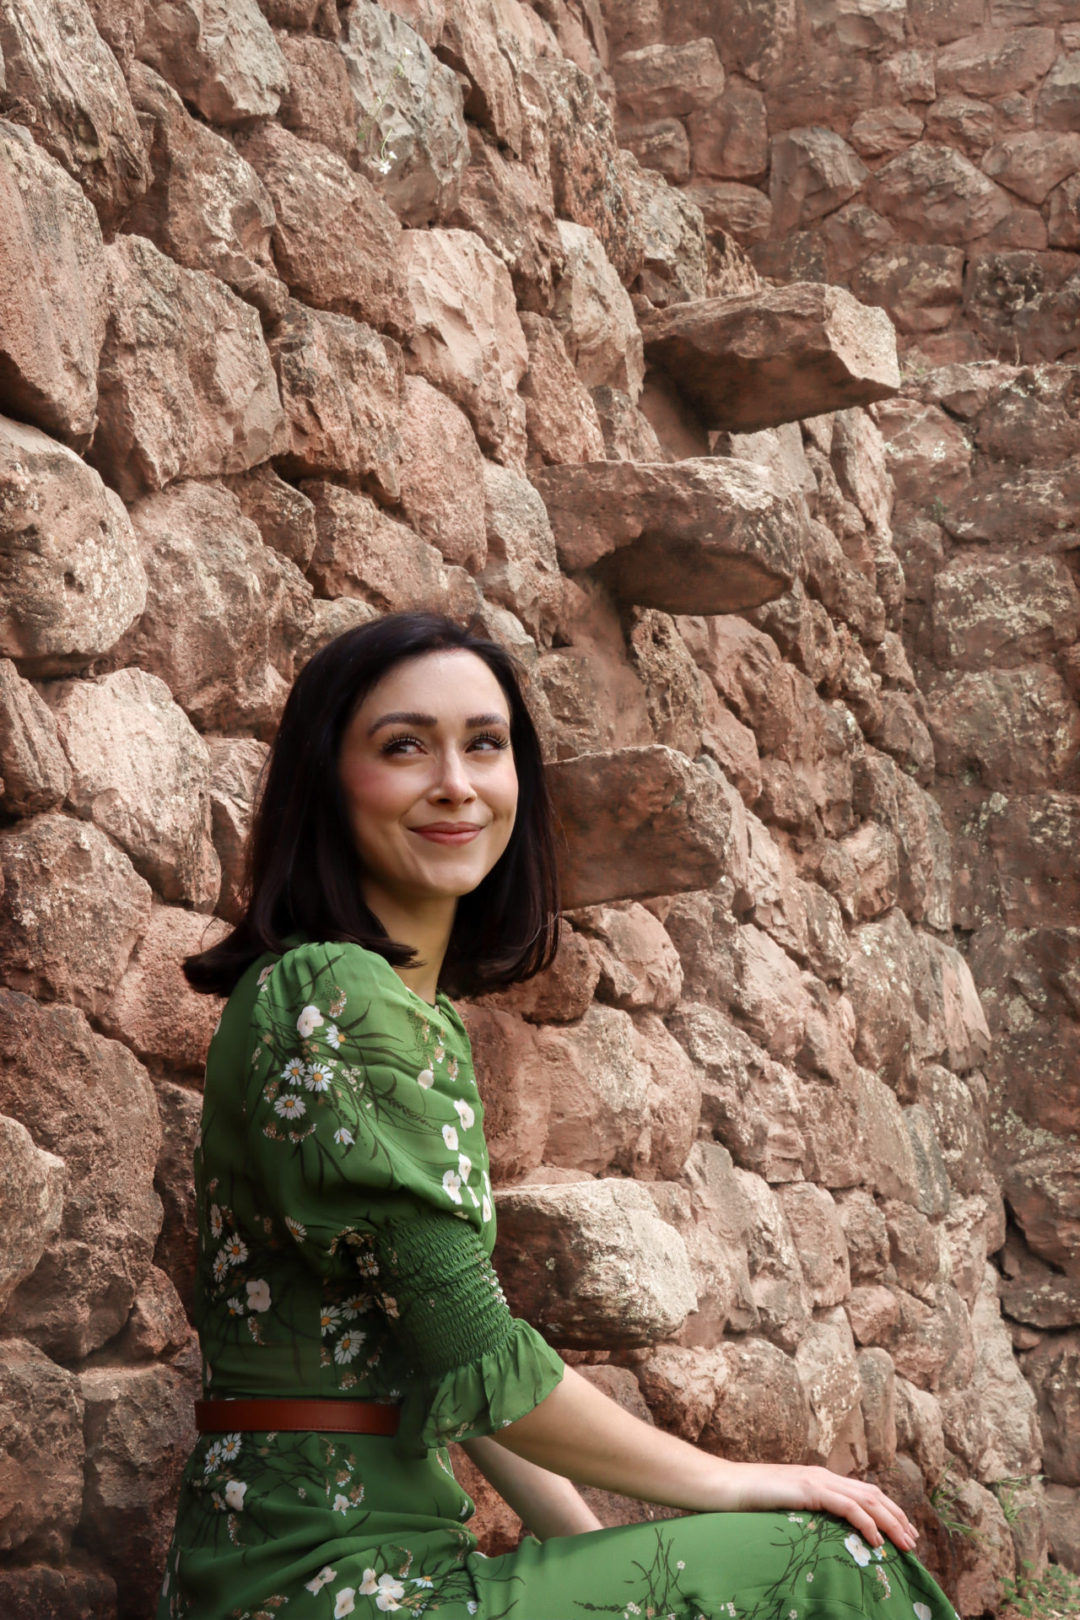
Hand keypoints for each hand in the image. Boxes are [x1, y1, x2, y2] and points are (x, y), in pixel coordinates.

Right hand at [721, 1462, 918, 1552]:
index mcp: (818, 1478)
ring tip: (905, 1544)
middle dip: (897, 1517)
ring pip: (866, 1499)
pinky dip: (867, 1523)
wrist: (722, 1486)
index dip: (887, 1511)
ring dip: (890, 1522)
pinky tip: (876, 1541)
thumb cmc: (747, 1501)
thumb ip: (804, 1514)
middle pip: (872, 1494)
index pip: (863, 1492)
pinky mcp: (808, 1489)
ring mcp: (815, 1480)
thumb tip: (821, 1535)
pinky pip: (846, 1506)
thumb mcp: (783, 1508)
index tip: (903, 1532)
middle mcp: (822, 1475)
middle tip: (914, 1542)